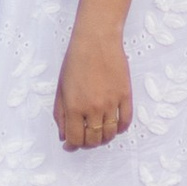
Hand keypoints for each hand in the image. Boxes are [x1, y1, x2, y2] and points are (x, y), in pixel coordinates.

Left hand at [55, 31, 132, 151]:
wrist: (96, 40)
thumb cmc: (75, 60)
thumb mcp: (61, 88)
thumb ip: (60, 115)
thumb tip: (64, 137)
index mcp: (74, 107)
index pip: (75, 139)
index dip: (72, 145)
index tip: (71, 144)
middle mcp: (93, 108)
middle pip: (93, 140)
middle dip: (87, 143)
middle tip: (85, 138)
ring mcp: (111, 103)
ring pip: (109, 134)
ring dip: (104, 138)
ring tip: (99, 132)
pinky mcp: (125, 95)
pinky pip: (125, 121)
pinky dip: (120, 129)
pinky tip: (114, 126)